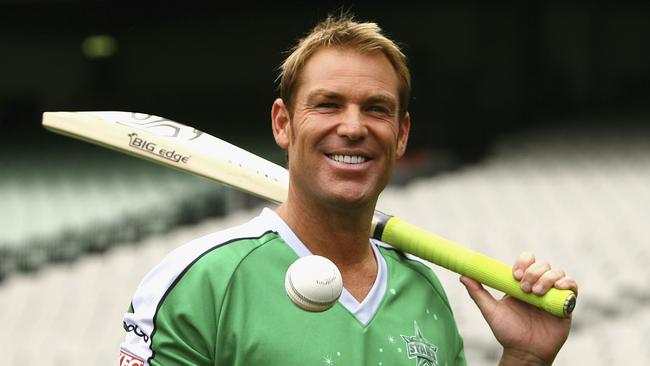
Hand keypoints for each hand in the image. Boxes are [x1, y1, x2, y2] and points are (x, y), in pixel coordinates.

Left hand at [460, 252, 577, 364]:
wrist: (525, 352)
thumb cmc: (508, 332)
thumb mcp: (491, 311)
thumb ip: (478, 293)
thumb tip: (463, 275)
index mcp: (521, 283)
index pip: (526, 261)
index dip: (522, 262)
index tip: (514, 274)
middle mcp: (538, 285)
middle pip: (542, 264)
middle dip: (533, 272)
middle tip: (524, 289)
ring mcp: (553, 294)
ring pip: (557, 272)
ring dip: (547, 278)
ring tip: (536, 294)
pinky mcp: (566, 304)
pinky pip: (572, 286)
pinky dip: (567, 283)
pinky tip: (557, 288)